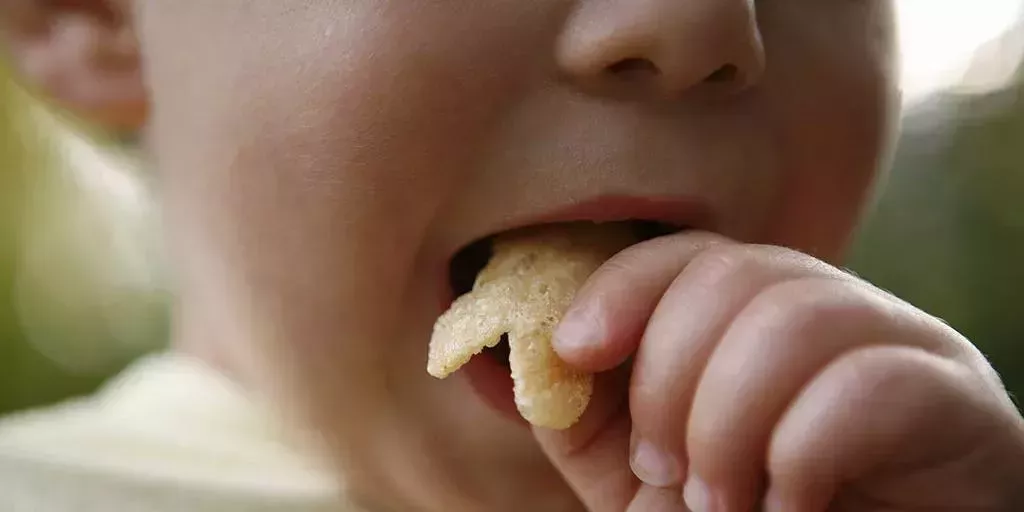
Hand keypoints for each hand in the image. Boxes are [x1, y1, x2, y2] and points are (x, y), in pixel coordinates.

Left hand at [533, 232, 1023, 511]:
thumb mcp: (641, 474)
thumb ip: (584, 409)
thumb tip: (512, 350)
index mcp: (758, 318)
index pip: (689, 253)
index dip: (621, 287)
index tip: (574, 348)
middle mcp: (833, 311)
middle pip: (732, 278)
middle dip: (669, 379)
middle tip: (662, 468)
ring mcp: (903, 344)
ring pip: (795, 317)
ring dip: (727, 422)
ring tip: (718, 501)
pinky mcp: (957, 401)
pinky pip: (868, 382)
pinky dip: (800, 452)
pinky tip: (788, 506)